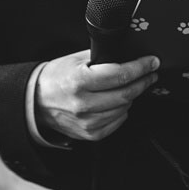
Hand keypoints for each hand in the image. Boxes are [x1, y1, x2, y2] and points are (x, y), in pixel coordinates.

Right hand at [36, 50, 159, 142]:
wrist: (36, 101)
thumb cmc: (57, 77)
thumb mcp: (76, 60)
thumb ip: (102, 58)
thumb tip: (129, 55)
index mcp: (80, 81)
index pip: (120, 74)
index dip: (141, 67)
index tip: (152, 62)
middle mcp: (83, 104)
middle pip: (126, 94)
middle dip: (143, 82)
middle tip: (151, 74)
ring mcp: (87, 122)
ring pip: (124, 108)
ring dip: (133, 96)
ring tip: (132, 86)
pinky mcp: (90, 134)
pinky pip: (117, 122)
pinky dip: (123, 111)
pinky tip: (119, 102)